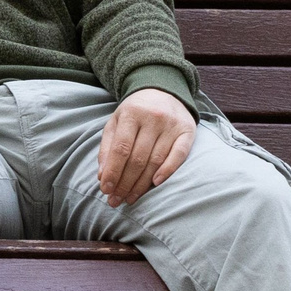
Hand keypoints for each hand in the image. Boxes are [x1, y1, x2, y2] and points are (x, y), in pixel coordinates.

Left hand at [96, 87, 195, 207]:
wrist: (162, 90)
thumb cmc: (135, 112)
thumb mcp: (115, 123)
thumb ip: (107, 148)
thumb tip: (103, 176)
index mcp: (131, 113)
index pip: (121, 149)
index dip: (113, 172)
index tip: (106, 189)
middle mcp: (153, 118)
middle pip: (138, 158)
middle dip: (125, 183)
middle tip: (116, 201)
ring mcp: (172, 125)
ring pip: (156, 160)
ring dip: (142, 184)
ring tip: (130, 198)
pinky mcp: (188, 131)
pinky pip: (179, 155)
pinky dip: (168, 171)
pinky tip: (156, 184)